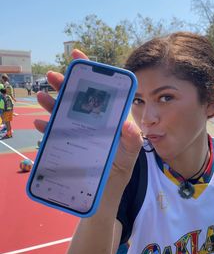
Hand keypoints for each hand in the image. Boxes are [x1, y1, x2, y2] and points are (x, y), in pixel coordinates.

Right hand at [34, 49, 142, 188]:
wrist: (103, 197)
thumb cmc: (117, 173)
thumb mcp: (129, 157)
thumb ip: (132, 141)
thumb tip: (128, 124)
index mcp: (108, 121)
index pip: (100, 93)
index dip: (90, 73)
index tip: (77, 57)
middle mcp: (92, 124)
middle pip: (78, 100)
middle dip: (65, 85)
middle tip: (54, 76)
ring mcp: (79, 135)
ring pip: (64, 114)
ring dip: (52, 104)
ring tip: (42, 96)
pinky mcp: (68, 147)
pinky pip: (55, 134)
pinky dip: (48, 128)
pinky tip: (41, 124)